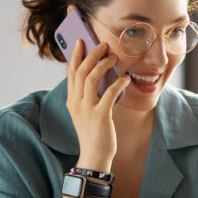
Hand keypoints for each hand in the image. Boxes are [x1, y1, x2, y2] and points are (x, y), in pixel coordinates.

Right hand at [66, 38, 130, 171]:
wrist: (94, 156)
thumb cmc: (93, 133)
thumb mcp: (85, 112)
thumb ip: (87, 96)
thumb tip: (99, 76)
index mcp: (71, 100)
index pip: (71, 73)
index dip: (75, 55)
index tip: (80, 41)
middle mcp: (76, 102)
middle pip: (81, 71)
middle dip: (92, 55)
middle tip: (102, 45)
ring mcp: (87, 109)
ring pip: (91, 78)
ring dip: (103, 64)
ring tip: (114, 57)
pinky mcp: (100, 115)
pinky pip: (109, 93)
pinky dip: (118, 83)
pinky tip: (126, 78)